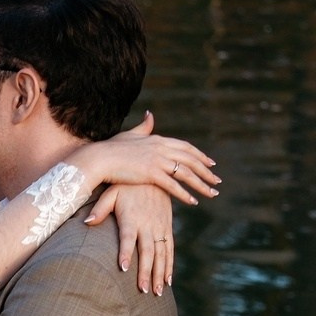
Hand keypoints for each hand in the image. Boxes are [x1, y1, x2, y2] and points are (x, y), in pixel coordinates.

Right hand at [73, 112, 216, 204]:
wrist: (99, 158)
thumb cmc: (111, 149)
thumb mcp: (130, 135)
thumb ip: (144, 127)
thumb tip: (151, 114)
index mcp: (158, 140)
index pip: (186, 147)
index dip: (200, 155)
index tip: (210, 163)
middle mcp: (162, 149)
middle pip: (191, 160)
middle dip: (206, 171)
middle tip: (217, 180)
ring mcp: (157, 161)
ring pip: (187, 174)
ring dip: (202, 184)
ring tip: (212, 193)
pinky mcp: (151, 174)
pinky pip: (173, 186)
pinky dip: (185, 194)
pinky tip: (194, 202)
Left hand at [84, 182, 174, 293]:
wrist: (155, 173)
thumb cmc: (127, 185)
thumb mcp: (112, 192)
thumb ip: (100, 209)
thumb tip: (86, 222)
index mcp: (132, 218)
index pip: (128, 238)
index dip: (126, 252)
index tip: (123, 268)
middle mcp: (148, 225)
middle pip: (147, 252)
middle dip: (146, 272)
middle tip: (142, 290)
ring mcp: (159, 228)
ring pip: (161, 254)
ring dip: (159, 274)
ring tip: (156, 292)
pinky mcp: (167, 228)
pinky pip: (170, 250)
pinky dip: (169, 266)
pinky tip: (167, 282)